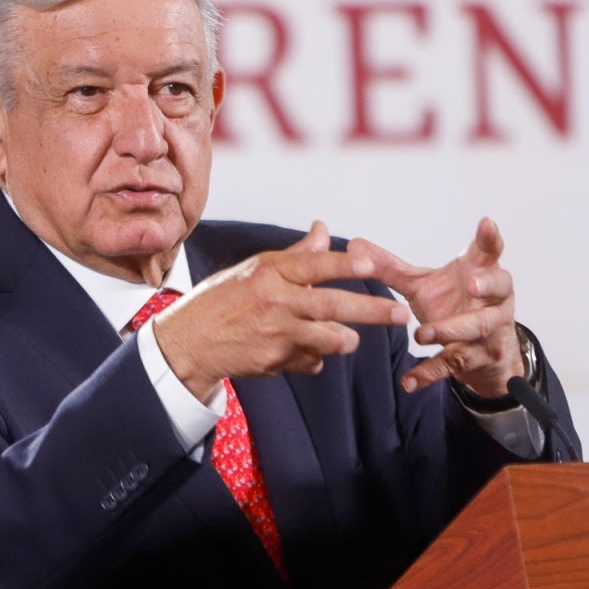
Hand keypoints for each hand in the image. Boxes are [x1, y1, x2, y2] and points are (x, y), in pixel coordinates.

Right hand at [153, 222, 410, 400]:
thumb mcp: (254, 269)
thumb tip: (323, 228)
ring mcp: (274, 333)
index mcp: (269, 271)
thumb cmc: (223, 300)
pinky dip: (315, 358)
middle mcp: (274, 300)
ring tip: (352, 339)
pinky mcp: (273, 361)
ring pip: (328, 338)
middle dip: (373, 311)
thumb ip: (296, 255)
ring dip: (345, 339)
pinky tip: (307, 354)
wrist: (188, 342)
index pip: (314, 264)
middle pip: (333, 305)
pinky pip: (310, 361)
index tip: (374, 265)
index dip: (345, 264)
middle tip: (401, 315)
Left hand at [349, 218, 522, 398]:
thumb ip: (391, 268)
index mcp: (480, 273)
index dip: (490, 238)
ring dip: (449, 331)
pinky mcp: (476, 358)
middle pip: (499, 288)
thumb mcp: (423, 285)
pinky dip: (429, 372)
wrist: (484, 354)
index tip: (486, 223)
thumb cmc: (455, 306)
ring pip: (476, 329)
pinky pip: (453, 364)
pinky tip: (409, 382)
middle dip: (487, 285)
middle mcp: (492, 300)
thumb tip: (354, 247)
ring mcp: (488, 330)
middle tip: (472, 284)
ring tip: (421, 334)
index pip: (490, 252)